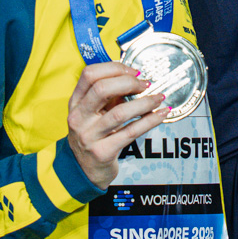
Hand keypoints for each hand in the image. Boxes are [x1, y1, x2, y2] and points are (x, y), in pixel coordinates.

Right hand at [65, 60, 165, 189]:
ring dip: (144, 102)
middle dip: (128, 82)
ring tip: (159, 97)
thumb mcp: (94, 112)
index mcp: (75, 102)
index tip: (133, 71)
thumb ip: (109, 95)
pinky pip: (131, 132)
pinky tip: (161, 114)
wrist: (84, 170)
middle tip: (145, 84)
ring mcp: (89, 136)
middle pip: (102, 89)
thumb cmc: (93, 135)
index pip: (89, 74)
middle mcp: (79, 118)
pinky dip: (150, 120)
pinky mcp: (103, 152)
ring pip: (119, 113)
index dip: (114, 68)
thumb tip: (136, 77)